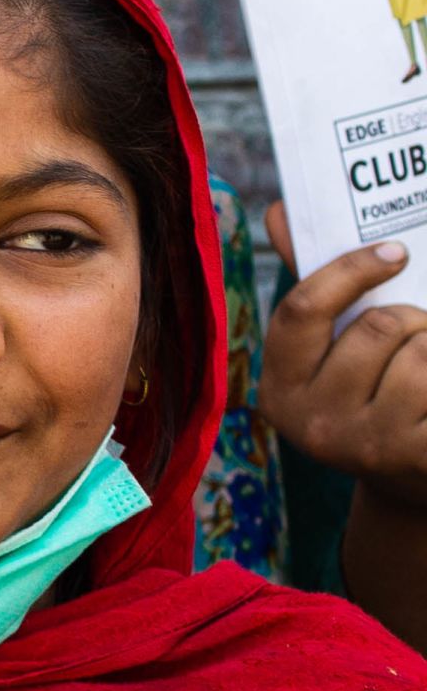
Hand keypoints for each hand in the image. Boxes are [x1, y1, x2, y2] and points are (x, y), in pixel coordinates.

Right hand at [259, 210, 426, 503]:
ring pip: (423, 353)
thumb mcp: (335, 350)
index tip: (396, 252)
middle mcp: (311, 422)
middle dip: (414, 319)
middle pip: (379, 325)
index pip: (302, 308)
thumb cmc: (376, 396)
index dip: (350, 270)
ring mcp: (364, 445)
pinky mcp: (414, 455)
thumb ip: (314, 285)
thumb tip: (278, 209)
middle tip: (417, 338)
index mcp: (282, 388)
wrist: (415, 481)